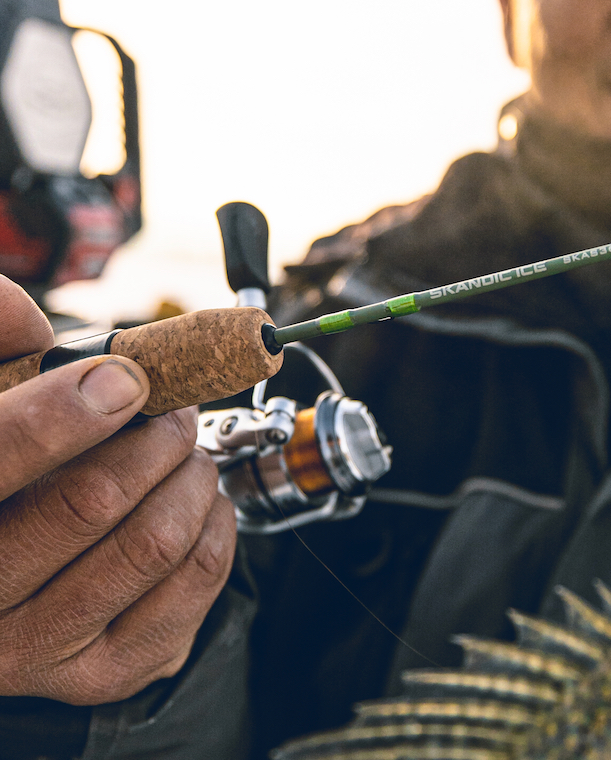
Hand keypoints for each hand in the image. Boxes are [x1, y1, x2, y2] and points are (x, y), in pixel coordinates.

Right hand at [0, 278, 235, 705]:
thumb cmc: (2, 484)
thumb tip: (20, 310)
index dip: (65, 410)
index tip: (122, 378)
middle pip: (91, 500)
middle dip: (153, 436)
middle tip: (170, 408)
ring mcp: (37, 650)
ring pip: (154, 543)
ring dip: (191, 476)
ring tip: (186, 451)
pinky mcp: (102, 673)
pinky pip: (194, 584)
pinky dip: (216, 525)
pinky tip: (198, 502)